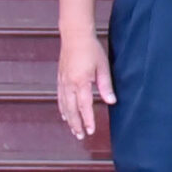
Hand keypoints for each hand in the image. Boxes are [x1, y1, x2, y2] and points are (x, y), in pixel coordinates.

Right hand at [58, 26, 115, 140]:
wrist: (75, 35)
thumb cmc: (91, 49)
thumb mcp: (103, 66)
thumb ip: (106, 86)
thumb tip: (111, 102)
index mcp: (81, 81)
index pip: (84, 106)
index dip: (87, 120)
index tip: (91, 130)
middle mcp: (69, 84)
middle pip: (71, 109)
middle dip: (76, 124)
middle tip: (81, 136)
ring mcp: (63, 81)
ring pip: (64, 105)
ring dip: (69, 119)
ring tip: (74, 130)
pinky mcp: (60, 78)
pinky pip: (60, 97)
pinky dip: (62, 108)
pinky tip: (64, 114)